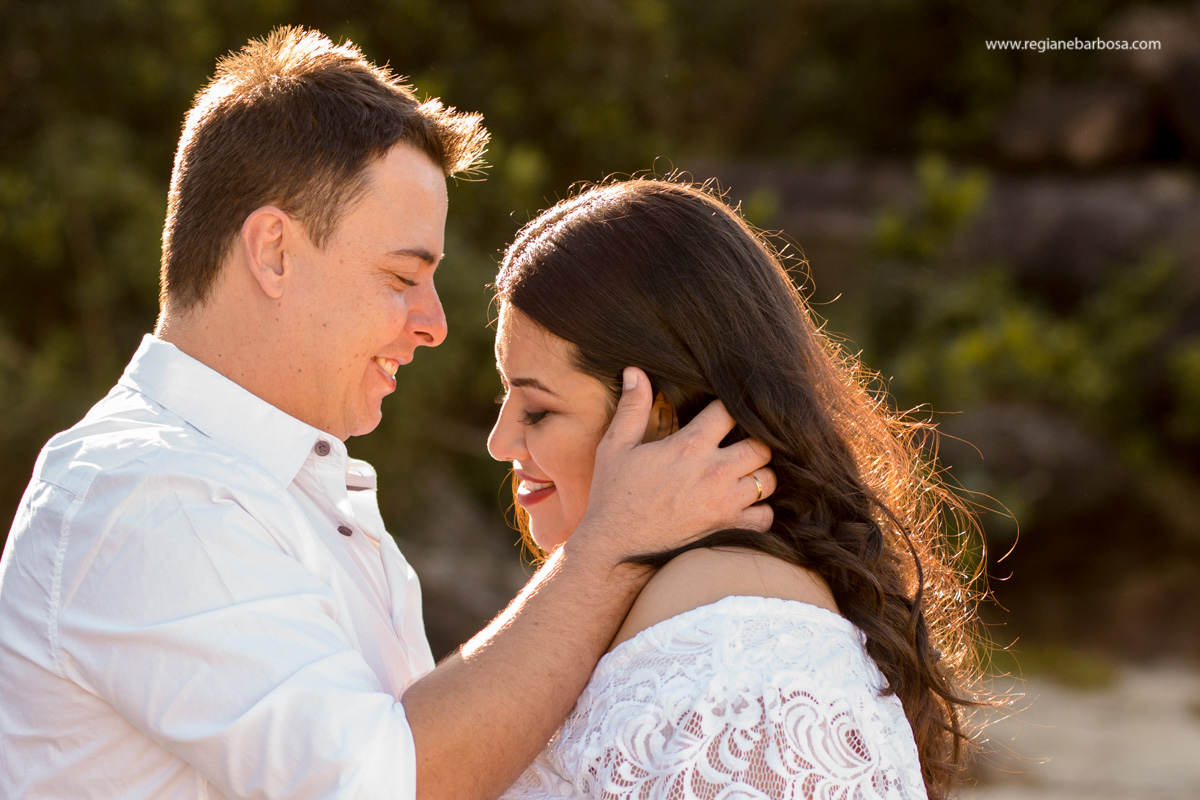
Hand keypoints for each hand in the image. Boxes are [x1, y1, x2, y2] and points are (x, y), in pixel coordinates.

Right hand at [570, 367, 774, 564]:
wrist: (614, 549)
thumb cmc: (613, 496)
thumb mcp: (615, 447)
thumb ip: (632, 407)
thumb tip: (635, 371)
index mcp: (690, 446)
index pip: (731, 411)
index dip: (730, 407)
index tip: (723, 412)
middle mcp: (715, 473)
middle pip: (762, 444)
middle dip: (754, 440)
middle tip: (738, 443)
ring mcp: (726, 503)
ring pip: (769, 479)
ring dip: (759, 473)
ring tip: (742, 471)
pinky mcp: (729, 529)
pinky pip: (766, 516)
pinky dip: (760, 510)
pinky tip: (743, 504)